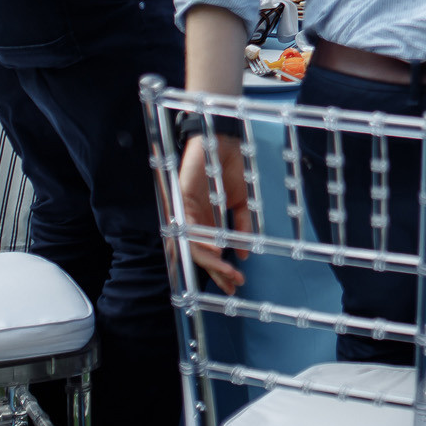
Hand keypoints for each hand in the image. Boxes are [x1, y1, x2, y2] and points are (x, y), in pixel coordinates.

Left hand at [177, 133, 253, 293]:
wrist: (224, 141)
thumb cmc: (230, 169)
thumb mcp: (241, 202)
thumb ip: (242, 225)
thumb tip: (245, 251)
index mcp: (207, 222)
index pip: (211, 251)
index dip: (221, 269)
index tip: (234, 284)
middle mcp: (194, 220)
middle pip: (199, 253)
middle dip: (216, 271)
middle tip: (232, 284)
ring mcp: (185, 211)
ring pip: (192, 244)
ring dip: (210, 261)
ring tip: (225, 272)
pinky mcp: (181, 200)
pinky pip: (187, 226)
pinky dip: (200, 240)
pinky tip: (215, 250)